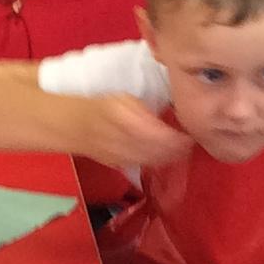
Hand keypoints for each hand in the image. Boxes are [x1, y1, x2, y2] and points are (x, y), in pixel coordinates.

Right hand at [70, 94, 193, 172]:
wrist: (74, 126)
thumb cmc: (101, 107)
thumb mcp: (123, 99)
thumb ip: (145, 111)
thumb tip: (168, 118)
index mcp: (121, 117)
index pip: (155, 132)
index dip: (175, 137)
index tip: (189, 134)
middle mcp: (120, 137)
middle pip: (156, 149)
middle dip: (176, 150)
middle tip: (190, 144)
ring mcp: (118, 154)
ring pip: (151, 160)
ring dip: (169, 158)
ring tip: (182, 151)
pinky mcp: (118, 164)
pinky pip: (143, 165)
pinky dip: (157, 162)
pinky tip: (165, 157)